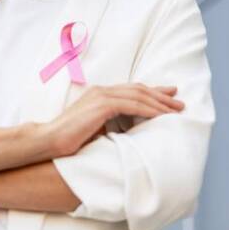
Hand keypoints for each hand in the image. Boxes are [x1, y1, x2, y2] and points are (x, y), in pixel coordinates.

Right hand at [44, 83, 183, 157]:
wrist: (48, 140)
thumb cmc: (68, 140)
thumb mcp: (94, 128)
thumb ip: (110, 124)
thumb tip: (127, 132)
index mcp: (99, 95)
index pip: (131, 90)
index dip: (152, 92)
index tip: (169, 95)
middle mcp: (101, 91)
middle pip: (139, 89)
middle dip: (161, 95)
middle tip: (179, 101)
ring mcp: (101, 96)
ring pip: (139, 95)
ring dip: (160, 102)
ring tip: (176, 109)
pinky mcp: (102, 105)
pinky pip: (133, 105)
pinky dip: (150, 110)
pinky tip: (162, 116)